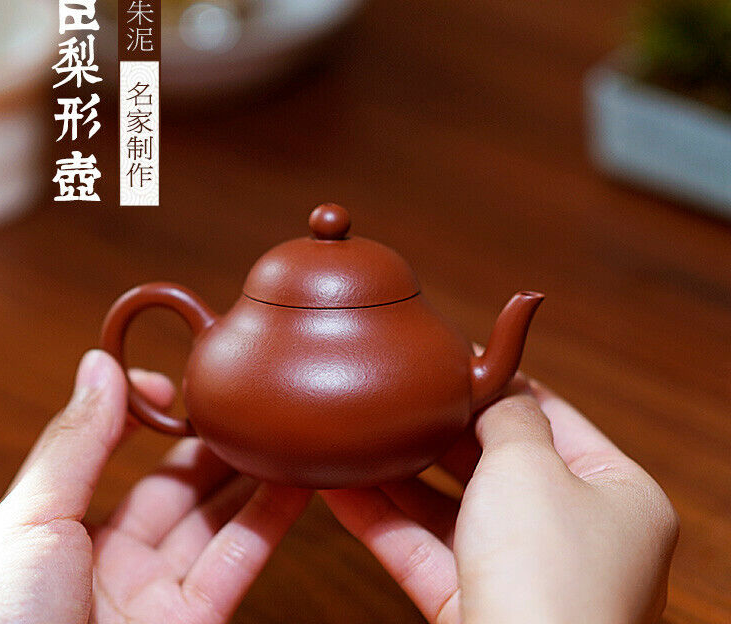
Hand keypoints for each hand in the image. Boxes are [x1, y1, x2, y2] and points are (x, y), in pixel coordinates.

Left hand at [0, 350, 309, 623]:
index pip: (111, 454)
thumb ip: (74, 443)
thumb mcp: (29, 522)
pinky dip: (271, 519)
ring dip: (250, 473)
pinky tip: (297, 481)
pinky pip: (238, 559)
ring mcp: (155, 593)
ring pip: (214, 517)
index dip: (145, 414)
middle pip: (174, 484)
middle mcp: (110, 559)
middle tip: (246, 399)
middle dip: (210, 439)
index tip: (175, 383)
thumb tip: (98, 364)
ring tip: (282, 429)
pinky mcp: (195, 623)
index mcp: (58, 531)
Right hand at [321, 375, 678, 623]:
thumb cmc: (548, 570)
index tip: (452, 357)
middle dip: (440, 430)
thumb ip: (509, 416)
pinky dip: (384, 521)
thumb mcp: (529, 464)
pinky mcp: (479, 608)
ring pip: (452, 509)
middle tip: (395, 396)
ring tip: (356, 438)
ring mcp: (526, 574)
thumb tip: (494, 391)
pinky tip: (341, 489)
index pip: (552, 415)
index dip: (499, 382)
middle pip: (496, 461)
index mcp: (615, 492)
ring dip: (401, 475)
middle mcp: (576, 534)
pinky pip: (426, 552)